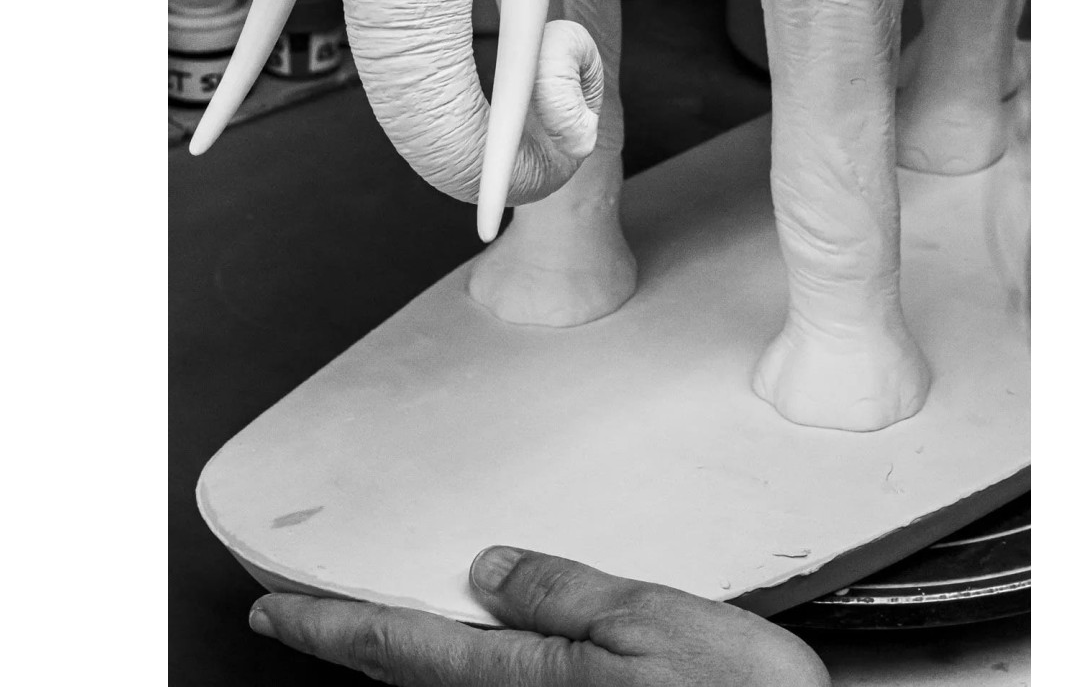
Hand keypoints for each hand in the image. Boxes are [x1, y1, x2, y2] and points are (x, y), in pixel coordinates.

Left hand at [247, 545, 830, 684]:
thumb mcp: (646, 620)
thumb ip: (559, 593)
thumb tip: (486, 567)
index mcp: (526, 679)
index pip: (396, 646)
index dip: (328, 624)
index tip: (274, 606)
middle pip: (405, 680)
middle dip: (344, 644)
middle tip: (293, 617)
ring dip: (389, 662)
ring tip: (358, 628)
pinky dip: (443, 674)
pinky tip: (456, 655)